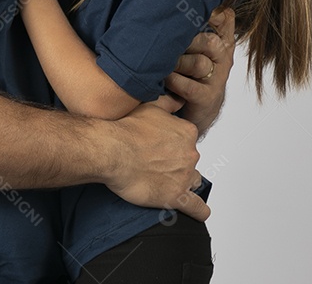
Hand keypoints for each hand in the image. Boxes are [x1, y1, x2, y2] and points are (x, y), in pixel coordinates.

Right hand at [103, 99, 209, 220]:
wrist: (113, 151)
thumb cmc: (127, 129)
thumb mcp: (151, 106)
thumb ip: (169, 102)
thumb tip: (178, 99)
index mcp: (187, 133)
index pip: (188, 141)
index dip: (175, 145)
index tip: (162, 149)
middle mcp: (191, 154)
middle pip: (190, 161)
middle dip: (177, 163)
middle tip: (156, 164)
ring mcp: (185, 176)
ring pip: (193, 181)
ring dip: (184, 182)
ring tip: (167, 184)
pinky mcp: (176, 196)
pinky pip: (196, 207)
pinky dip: (198, 210)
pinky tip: (197, 212)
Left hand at [165, 6, 234, 137]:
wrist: (197, 108)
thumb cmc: (189, 67)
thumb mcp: (192, 42)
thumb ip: (187, 22)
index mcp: (221, 38)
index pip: (225, 18)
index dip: (210, 11)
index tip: (187, 6)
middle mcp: (223, 57)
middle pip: (209, 41)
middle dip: (185, 40)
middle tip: (164, 38)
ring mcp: (216, 78)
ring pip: (198, 64)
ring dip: (176, 62)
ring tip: (160, 61)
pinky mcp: (207, 97)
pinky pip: (189, 86)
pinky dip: (173, 81)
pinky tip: (163, 78)